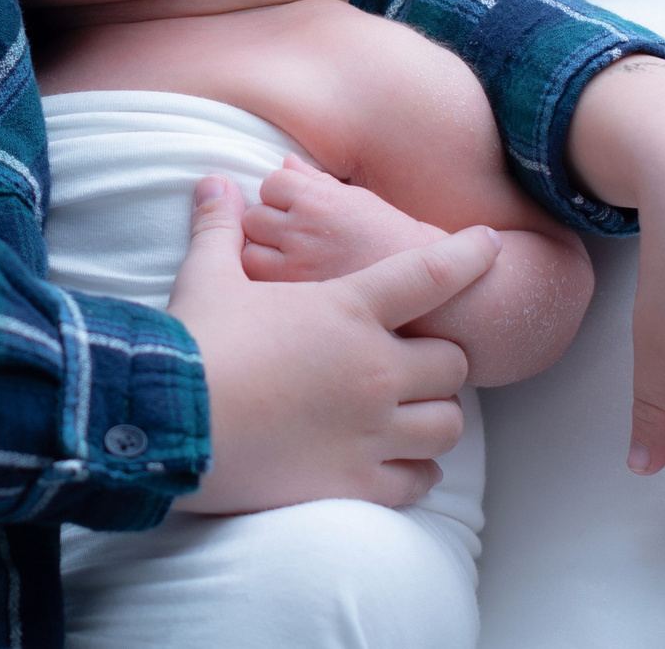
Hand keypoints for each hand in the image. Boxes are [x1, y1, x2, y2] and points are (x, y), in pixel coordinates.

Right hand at [166, 175, 500, 513]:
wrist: (172, 420)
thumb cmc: (196, 343)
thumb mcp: (208, 277)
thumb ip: (220, 230)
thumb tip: (212, 183)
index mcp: (347, 311)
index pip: (429, 274)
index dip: (468, 256)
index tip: (493, 245)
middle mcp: (374, 368)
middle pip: (451, 363)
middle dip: (441, 362)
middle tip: (417, 363)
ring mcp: (371, 428)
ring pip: (447, 425)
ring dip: (437, 417)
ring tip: (417, 414)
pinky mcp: (355, 479)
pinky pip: (416, 481)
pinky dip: (417, 473)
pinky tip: (404, 466)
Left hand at [241, 155, 439, 283]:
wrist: (431, 295)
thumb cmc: (397, 244)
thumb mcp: (360, 202)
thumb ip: (317, 182)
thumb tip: (286, 161)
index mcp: (319, 199)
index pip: (272, 183)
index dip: (282, 196)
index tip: (297, 212)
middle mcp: (302, 229)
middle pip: (254, 216)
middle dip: (267, 226)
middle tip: (291, 242)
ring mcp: (295, 266)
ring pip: (248, 252)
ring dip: (259, 255)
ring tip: (286, 266)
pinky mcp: (295, 298)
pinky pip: (257, 285)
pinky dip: (265, 284)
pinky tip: (285, 288)